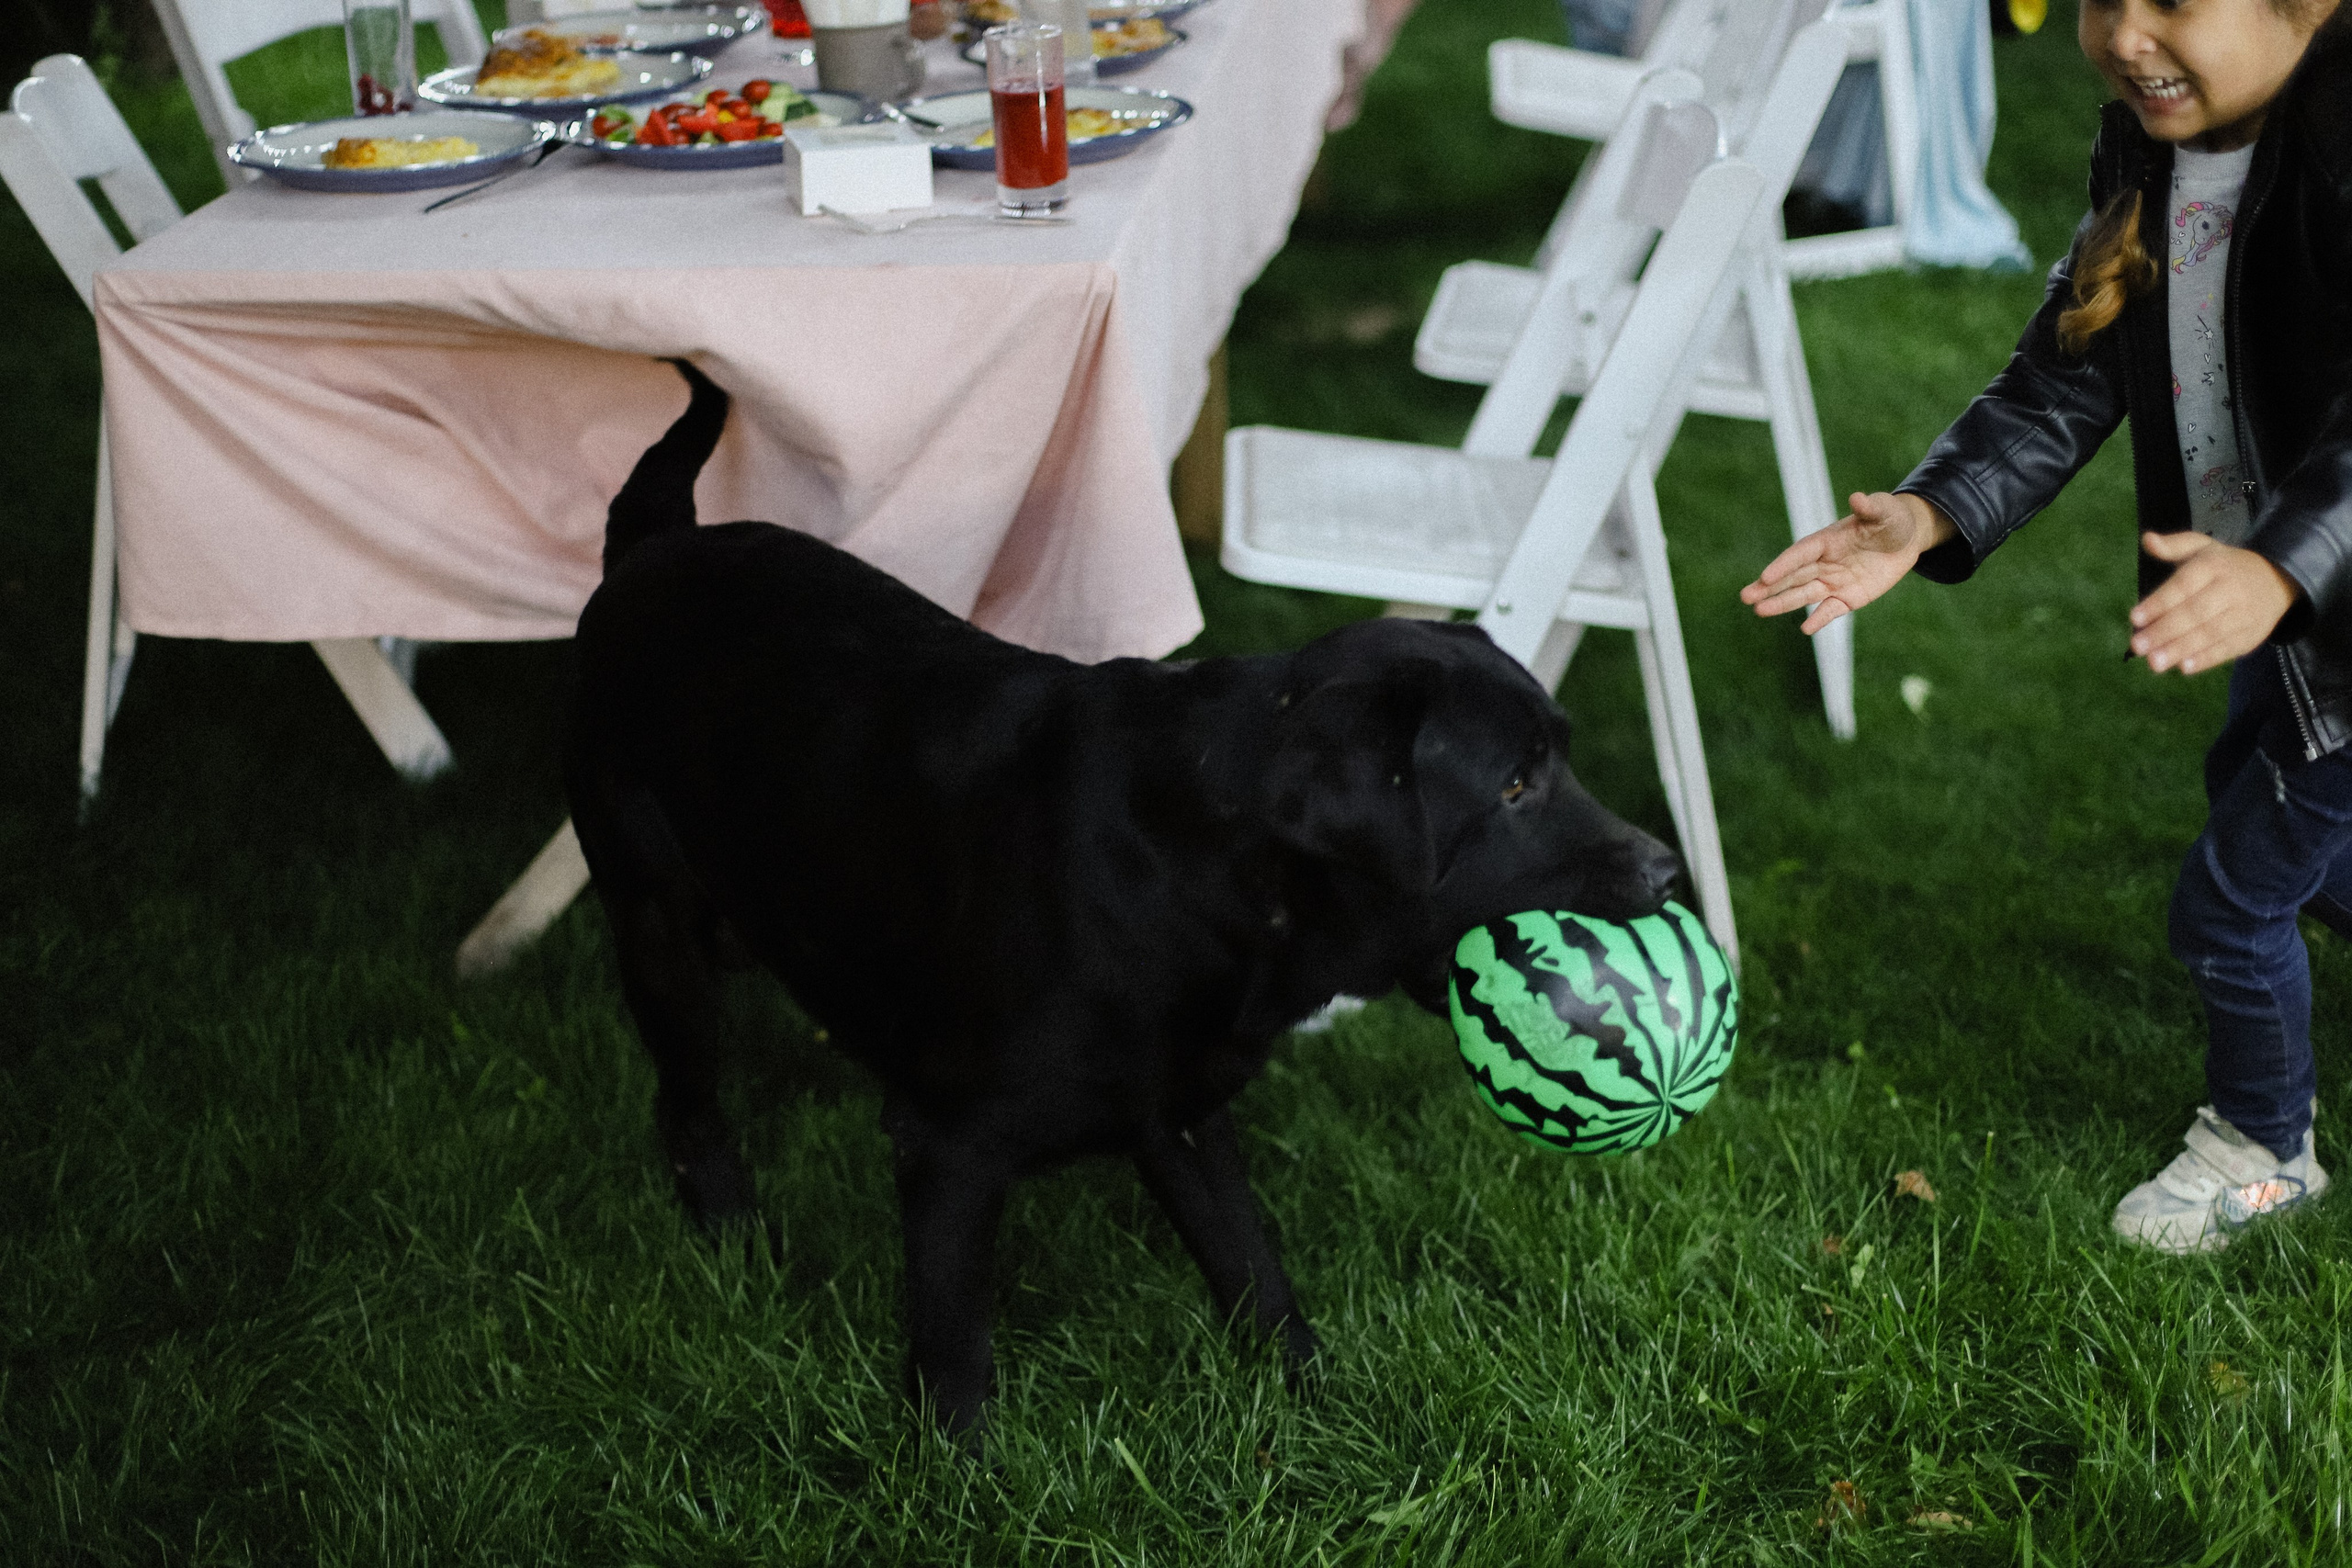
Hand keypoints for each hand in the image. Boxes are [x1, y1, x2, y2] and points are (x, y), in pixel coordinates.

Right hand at [1740, 491, 1957, 634]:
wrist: (1905, 540)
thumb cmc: (1891, 519)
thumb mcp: (1884, 511)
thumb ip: (1869, 508)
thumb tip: (1857, 498)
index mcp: (1827, 540)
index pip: (1800, 554)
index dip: (1783, 565)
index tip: (1765, 576)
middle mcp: (1824, 562)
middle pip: (1792, 577)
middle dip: (1769, 587)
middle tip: (1746, 597)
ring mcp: (1834, 581)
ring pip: (1804, 594)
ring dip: (1782, 603)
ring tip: (1759, 611)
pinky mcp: (1847, 597)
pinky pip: (1830, 610)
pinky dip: (1819, 619)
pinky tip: (1806, 629)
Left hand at [2129, 530, 2300, 674]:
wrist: (2278, 580)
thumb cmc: (2225, 566)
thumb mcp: (2203, 548)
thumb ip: (2174, 546)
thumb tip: (2148, 539)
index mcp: (2215, 565)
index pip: (2184, 585)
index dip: (2159, 602)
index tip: (2135, 618)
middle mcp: (2231, 589)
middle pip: (2196, 612)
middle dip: (2165, 631)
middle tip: (2137, 646)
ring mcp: (2244, 614)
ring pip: (2210, 633)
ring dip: (2181, 649)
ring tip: (2154, 663)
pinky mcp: (2251, 634)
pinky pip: (2228, 648)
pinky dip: (2206, 659)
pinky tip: (2184, 667)